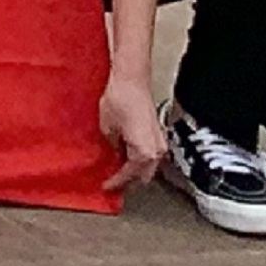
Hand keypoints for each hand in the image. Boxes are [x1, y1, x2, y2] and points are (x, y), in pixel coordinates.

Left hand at [98, 64, 165, 187]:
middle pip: (143, 176)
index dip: (115, 182)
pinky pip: (150, 154)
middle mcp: (156, 151)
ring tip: (118, 168)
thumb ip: (112, 146)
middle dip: (129, 180)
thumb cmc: (120, 100)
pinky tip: (126, 153)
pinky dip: (139, 158)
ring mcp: (159, 142)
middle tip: (113, 181)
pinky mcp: (158, 133)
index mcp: (143, 154)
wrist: (132, 79)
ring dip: (135, 169)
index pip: (129, 176)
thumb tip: (113, 153)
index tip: (106, 186)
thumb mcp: (107, 128)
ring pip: (148, 165)